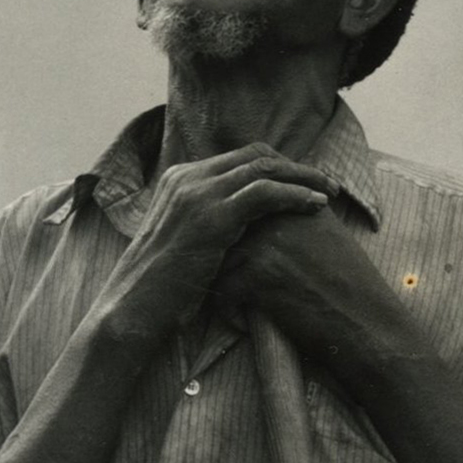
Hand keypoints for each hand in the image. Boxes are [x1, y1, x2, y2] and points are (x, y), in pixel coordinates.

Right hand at [104, 146, 343, 348]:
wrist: (134, 307)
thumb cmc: (161, 286)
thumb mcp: (184, 242)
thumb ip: (208, 222)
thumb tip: (244, 225)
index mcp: (179, 179)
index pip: (239, 158)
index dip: (277, 167)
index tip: (304, 183)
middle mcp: (187, 178)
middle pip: (255, 155)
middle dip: (295, 167)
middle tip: (325, 184)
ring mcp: (197, 194)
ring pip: (264, 168)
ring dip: (303, 178)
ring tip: (329, 192)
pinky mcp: (211, 216)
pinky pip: (264, 192)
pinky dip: (295, 195)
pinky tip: (316, 206)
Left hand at [233, 196, 444, 374]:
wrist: (368, 323)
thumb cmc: (352, 288)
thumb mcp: (329, 236)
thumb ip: (297, 219)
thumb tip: (260, 222)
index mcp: (298, 201)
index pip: (249, 206)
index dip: (242, 236)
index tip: (251, 265)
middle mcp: (280, 214)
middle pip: (230, 229)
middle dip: (225, 258)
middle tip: (233, 285)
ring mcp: (266, 242)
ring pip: (220, 259)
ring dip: (225, 283)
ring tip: (239, 305)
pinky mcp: (257, 274)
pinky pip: (222, 289)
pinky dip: (228, 311)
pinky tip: (243, 323)